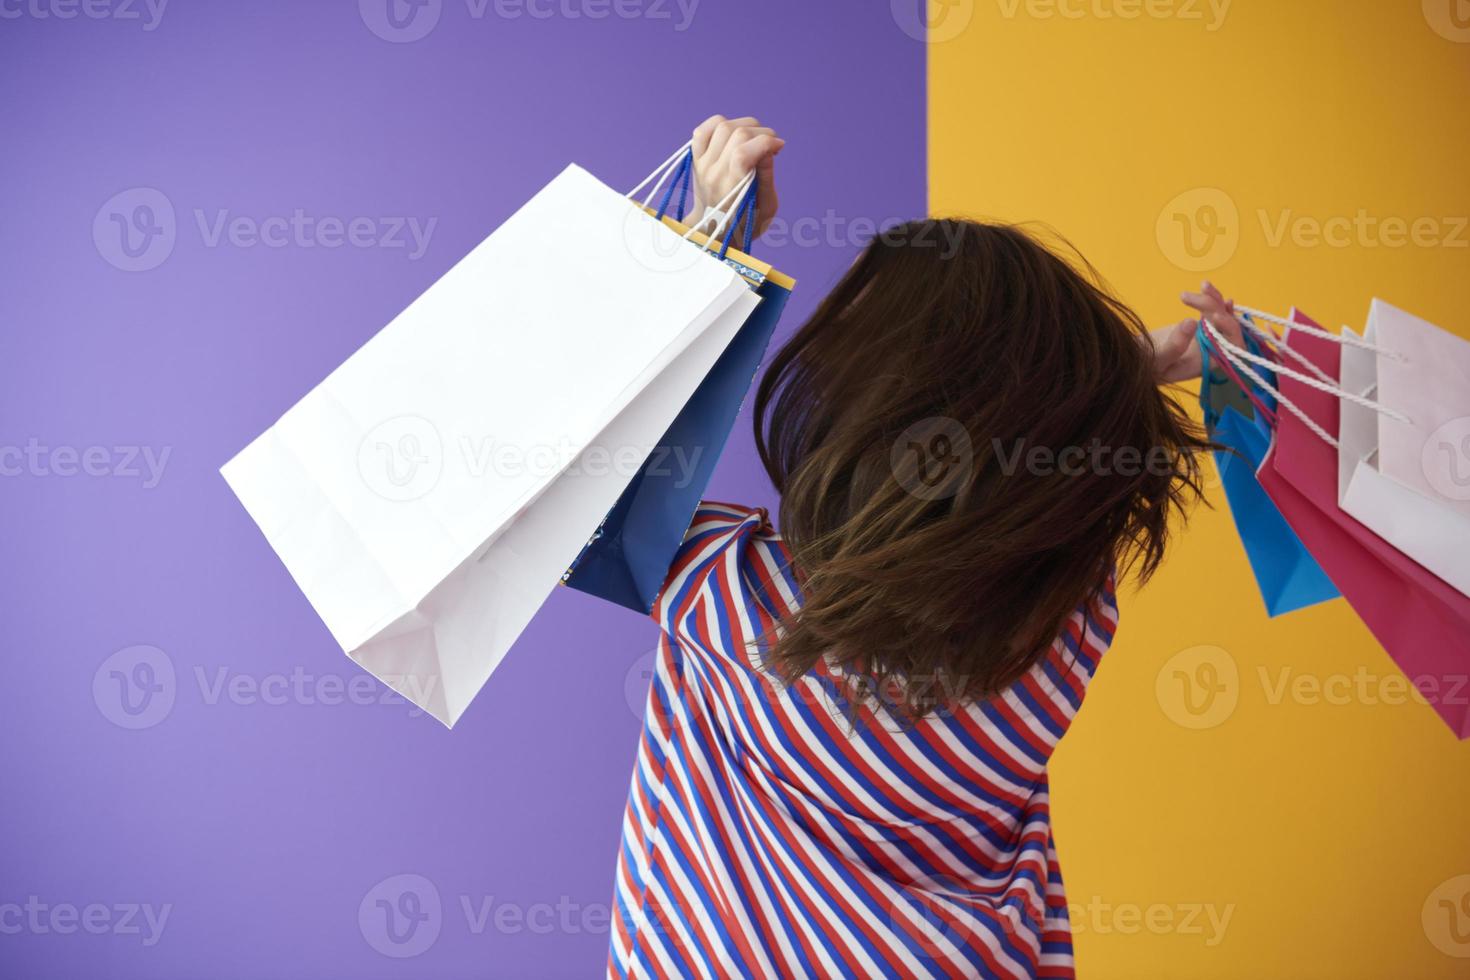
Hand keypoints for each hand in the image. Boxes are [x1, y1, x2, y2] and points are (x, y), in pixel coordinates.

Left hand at [689, 114, 783, 240]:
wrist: (711, 230)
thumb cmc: (744, 222)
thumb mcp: (766, 208)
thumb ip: (767, 177)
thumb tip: (769, 147)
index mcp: (732, 189)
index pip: (743, 153)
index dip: (767, 141)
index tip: (779, 147)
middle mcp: (714, 173)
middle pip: (736, 134)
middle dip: (760, 132)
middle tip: (769, 144)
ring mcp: (702, 164)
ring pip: (721, 125)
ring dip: (744, 125)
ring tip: (753, 137)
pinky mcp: (695, 158)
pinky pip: (702, 129)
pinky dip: (720, 123)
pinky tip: (733, 133)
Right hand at [1150, 281, 1245, 383]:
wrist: (1134, 358)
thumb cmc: (1145, 366)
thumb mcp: (1157, 360)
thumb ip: (1174, 346)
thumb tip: (1191, 322)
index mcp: (1207, 363)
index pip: (1232, 348)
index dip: (1229, 331)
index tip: (1214, 316)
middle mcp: (1212, 350)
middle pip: (1228, 327)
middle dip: (1215, 308)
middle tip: (1190, 298)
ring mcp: (1207, 337)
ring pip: (1222, 315)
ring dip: (1214, 299)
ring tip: (1202, 286)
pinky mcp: (1200, 326)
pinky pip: (1212, 311)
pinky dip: (1211, 299)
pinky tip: (1206, 288)